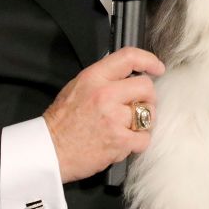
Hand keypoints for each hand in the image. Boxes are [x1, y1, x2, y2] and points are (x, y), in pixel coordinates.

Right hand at [42, 47, 164, 181]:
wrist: (50, 152)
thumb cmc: (62, 122)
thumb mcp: (76, 87)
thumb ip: (103, 79)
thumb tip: (129, 76)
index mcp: (93, 78)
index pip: (128, 57)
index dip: (148, 60)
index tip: (157, 67)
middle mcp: (105, 94)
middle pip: (146, 87)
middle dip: (147, 97)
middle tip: (138, 105)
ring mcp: (114, 118)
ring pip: (148, 113)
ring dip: (143, 121)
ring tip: (128, 126)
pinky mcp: (120, 140)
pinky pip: (144, 138)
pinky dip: (138, 142)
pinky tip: (125, 141)